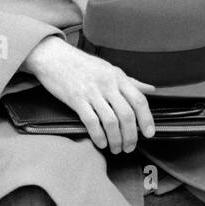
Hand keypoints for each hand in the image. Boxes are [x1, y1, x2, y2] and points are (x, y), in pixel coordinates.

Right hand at [22, 36, 155, 152]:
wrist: (54, 57)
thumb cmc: (82, 64)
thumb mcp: (110, 69)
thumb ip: (131, 82)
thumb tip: (150, 89)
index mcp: (118, 77)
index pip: (139, 100)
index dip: (147, 119)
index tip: (150, 133)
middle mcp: (107, 85)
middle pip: (126, 115)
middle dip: (131, 135)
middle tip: (130, 147)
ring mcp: (92, 92)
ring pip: (111, 122)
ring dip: (116, 139)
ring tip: (116, 148)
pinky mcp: (76, 100)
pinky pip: (91, 122)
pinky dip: (98, 136)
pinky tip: (102, 143)